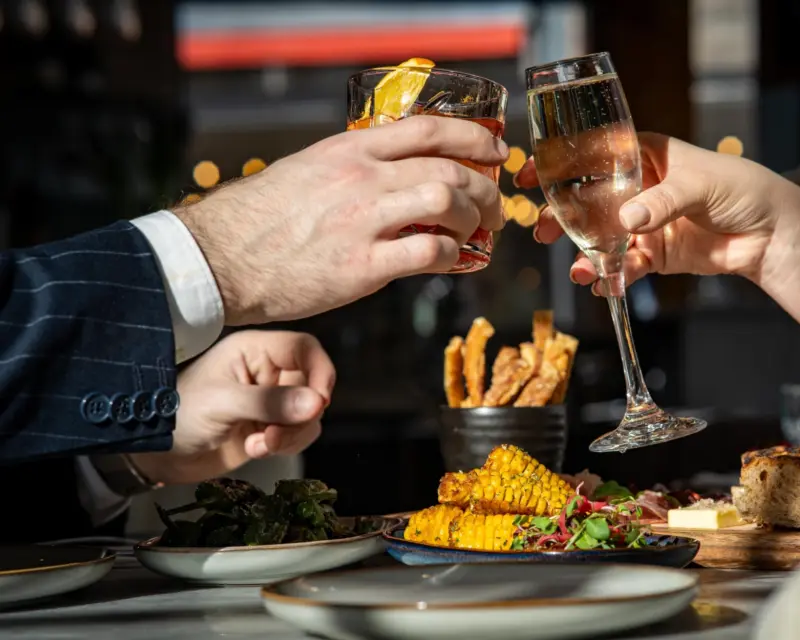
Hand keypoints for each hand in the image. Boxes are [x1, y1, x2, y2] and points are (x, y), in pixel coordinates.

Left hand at [130, 330, 333, 484]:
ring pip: (310, 413)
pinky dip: (285, 445)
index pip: (305, 349)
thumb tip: (316, 404)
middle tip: (276, 434)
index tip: (319, 402)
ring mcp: (270, 401)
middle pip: (313, 385)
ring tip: (260, 444)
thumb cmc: (175, 414)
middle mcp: (268, 372)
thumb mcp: (222, 403)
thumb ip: (269, 402)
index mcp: (254, 351)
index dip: (320, 372)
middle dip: (301, 415)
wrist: (156, 454)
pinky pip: (299, 433)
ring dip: (292, 434)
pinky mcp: (270, 426)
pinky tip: (255, 448)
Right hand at [176, 116, 508, 325]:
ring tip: (475, 234)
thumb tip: (397, 177)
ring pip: (445, 202)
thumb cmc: (262, 217)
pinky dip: (451, 256)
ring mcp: (364, 220)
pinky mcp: (362, 266)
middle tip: (492, 208)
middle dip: (484, 189)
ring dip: (473, 220)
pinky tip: (451, 261)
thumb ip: (355, 169)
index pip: (428, 130)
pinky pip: (428, 253)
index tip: (495, 149)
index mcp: (350, 150)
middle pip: (448, 168)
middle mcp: (362, 178)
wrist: (221, 257)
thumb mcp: (310, 170)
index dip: (473, 137)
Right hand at [516, 132, 799, 290]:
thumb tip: (627, 221)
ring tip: (578, 270)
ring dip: (584, 254)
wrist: (772, 234)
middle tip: (545, 230)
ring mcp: (645, 224)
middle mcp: (639, 189)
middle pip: (588, 200)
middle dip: (563, 216)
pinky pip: (624, 267)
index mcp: (646, 156)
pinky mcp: (655, 255)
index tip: (531, 175)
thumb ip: (661, 202)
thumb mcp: (700, 185)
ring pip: (601, 238)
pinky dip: (612, 278)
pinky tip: (604, 286)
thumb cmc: (743, 190)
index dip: (560, 164)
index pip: (594, 155)